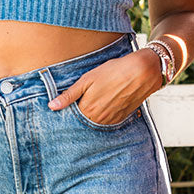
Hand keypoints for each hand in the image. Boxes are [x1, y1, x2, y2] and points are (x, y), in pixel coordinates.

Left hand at [47, 50, 162, 124]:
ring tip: (96, 98)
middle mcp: (99, 119)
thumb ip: (69, 95)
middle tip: (84, 98)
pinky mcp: (121, 118)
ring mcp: (111, 120)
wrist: (141, 72)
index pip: (71, 116)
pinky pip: (107, 120)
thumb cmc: (112, 72)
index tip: (65, 105)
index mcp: (88, 109)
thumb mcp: (87, 79)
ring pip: (95, 121)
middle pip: (83, 120)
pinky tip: (106, 101)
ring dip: (92, 114)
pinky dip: (104, 114)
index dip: (68, 109)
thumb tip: (52, 106)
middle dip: (80, 112)